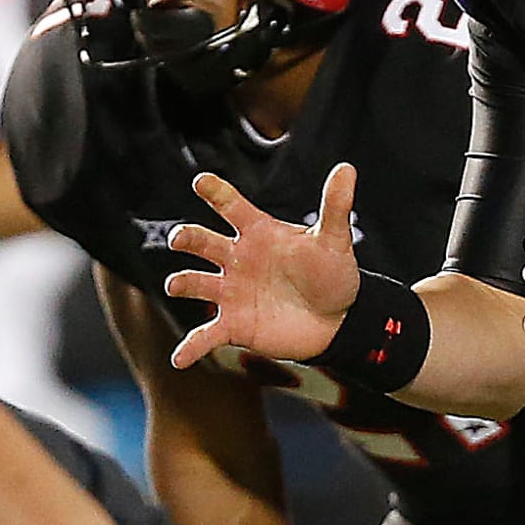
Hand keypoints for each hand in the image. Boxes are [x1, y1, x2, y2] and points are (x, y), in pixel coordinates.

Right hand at [165, 163, 361, 368]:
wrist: (338, 319)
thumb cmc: (332, 273)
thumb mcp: (334, 240)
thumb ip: (336, 205)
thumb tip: (347, 167)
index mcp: (259, 232)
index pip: (232, 207)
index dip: (216, 193)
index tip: (201, 181)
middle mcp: (238, 258)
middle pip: (203, 242)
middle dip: (188, 237)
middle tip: (179, 237)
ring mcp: (232, 292)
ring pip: (196, 282)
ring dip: (183, 282)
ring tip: (177, 283)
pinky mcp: (234, 325)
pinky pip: (206, 336)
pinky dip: (191, 347)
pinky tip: (181, 357)